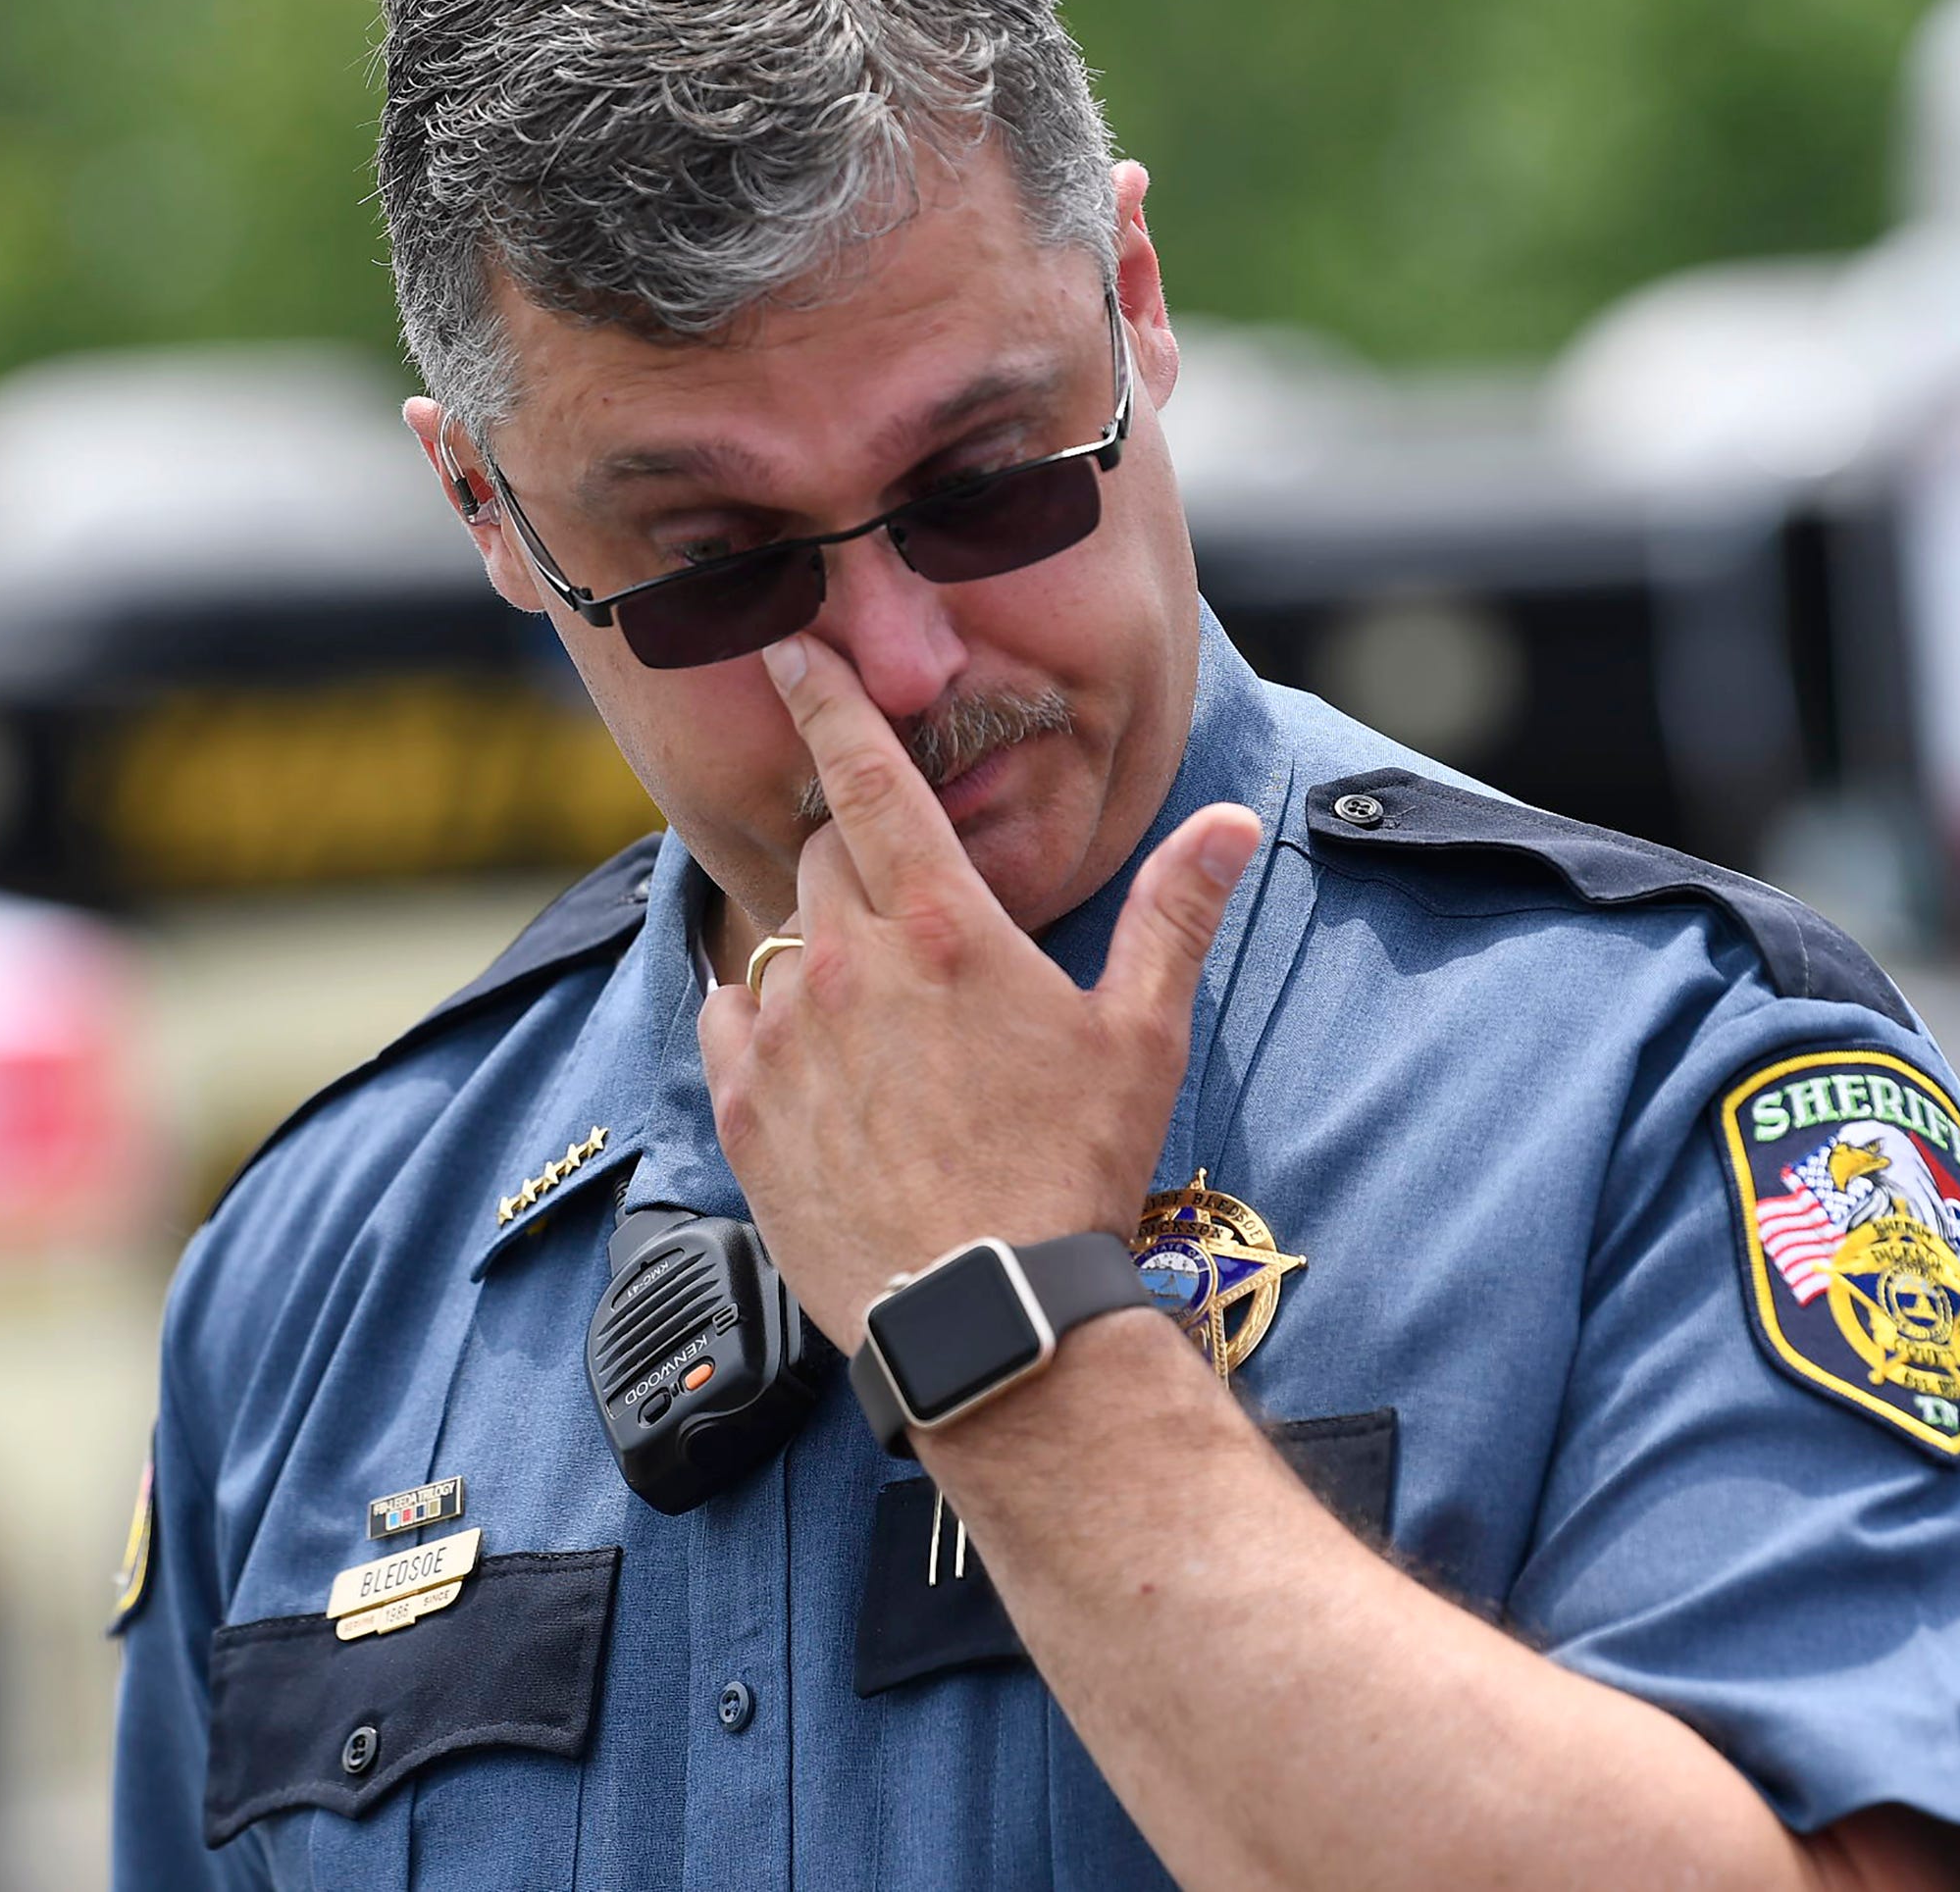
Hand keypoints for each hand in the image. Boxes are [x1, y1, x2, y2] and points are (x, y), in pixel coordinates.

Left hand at [696, 633, 1262, 1348]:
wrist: (985, 1312)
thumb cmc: (1070, 1170)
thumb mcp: (1140, 1035)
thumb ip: (1173, 913)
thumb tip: (1230, 824)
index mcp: (943, 924)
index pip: (867, 774)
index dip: (826, 699)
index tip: (788, 647)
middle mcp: (846, 959)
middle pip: (825, 855)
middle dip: (859, 858)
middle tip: (909, 916)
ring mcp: (783, 1031)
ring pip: (777, 935)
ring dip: (819, 947)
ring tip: (877, 1015)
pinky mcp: (741, 1103)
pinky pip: (728, 1014)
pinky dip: (763, 1016)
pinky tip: (814, 1059)